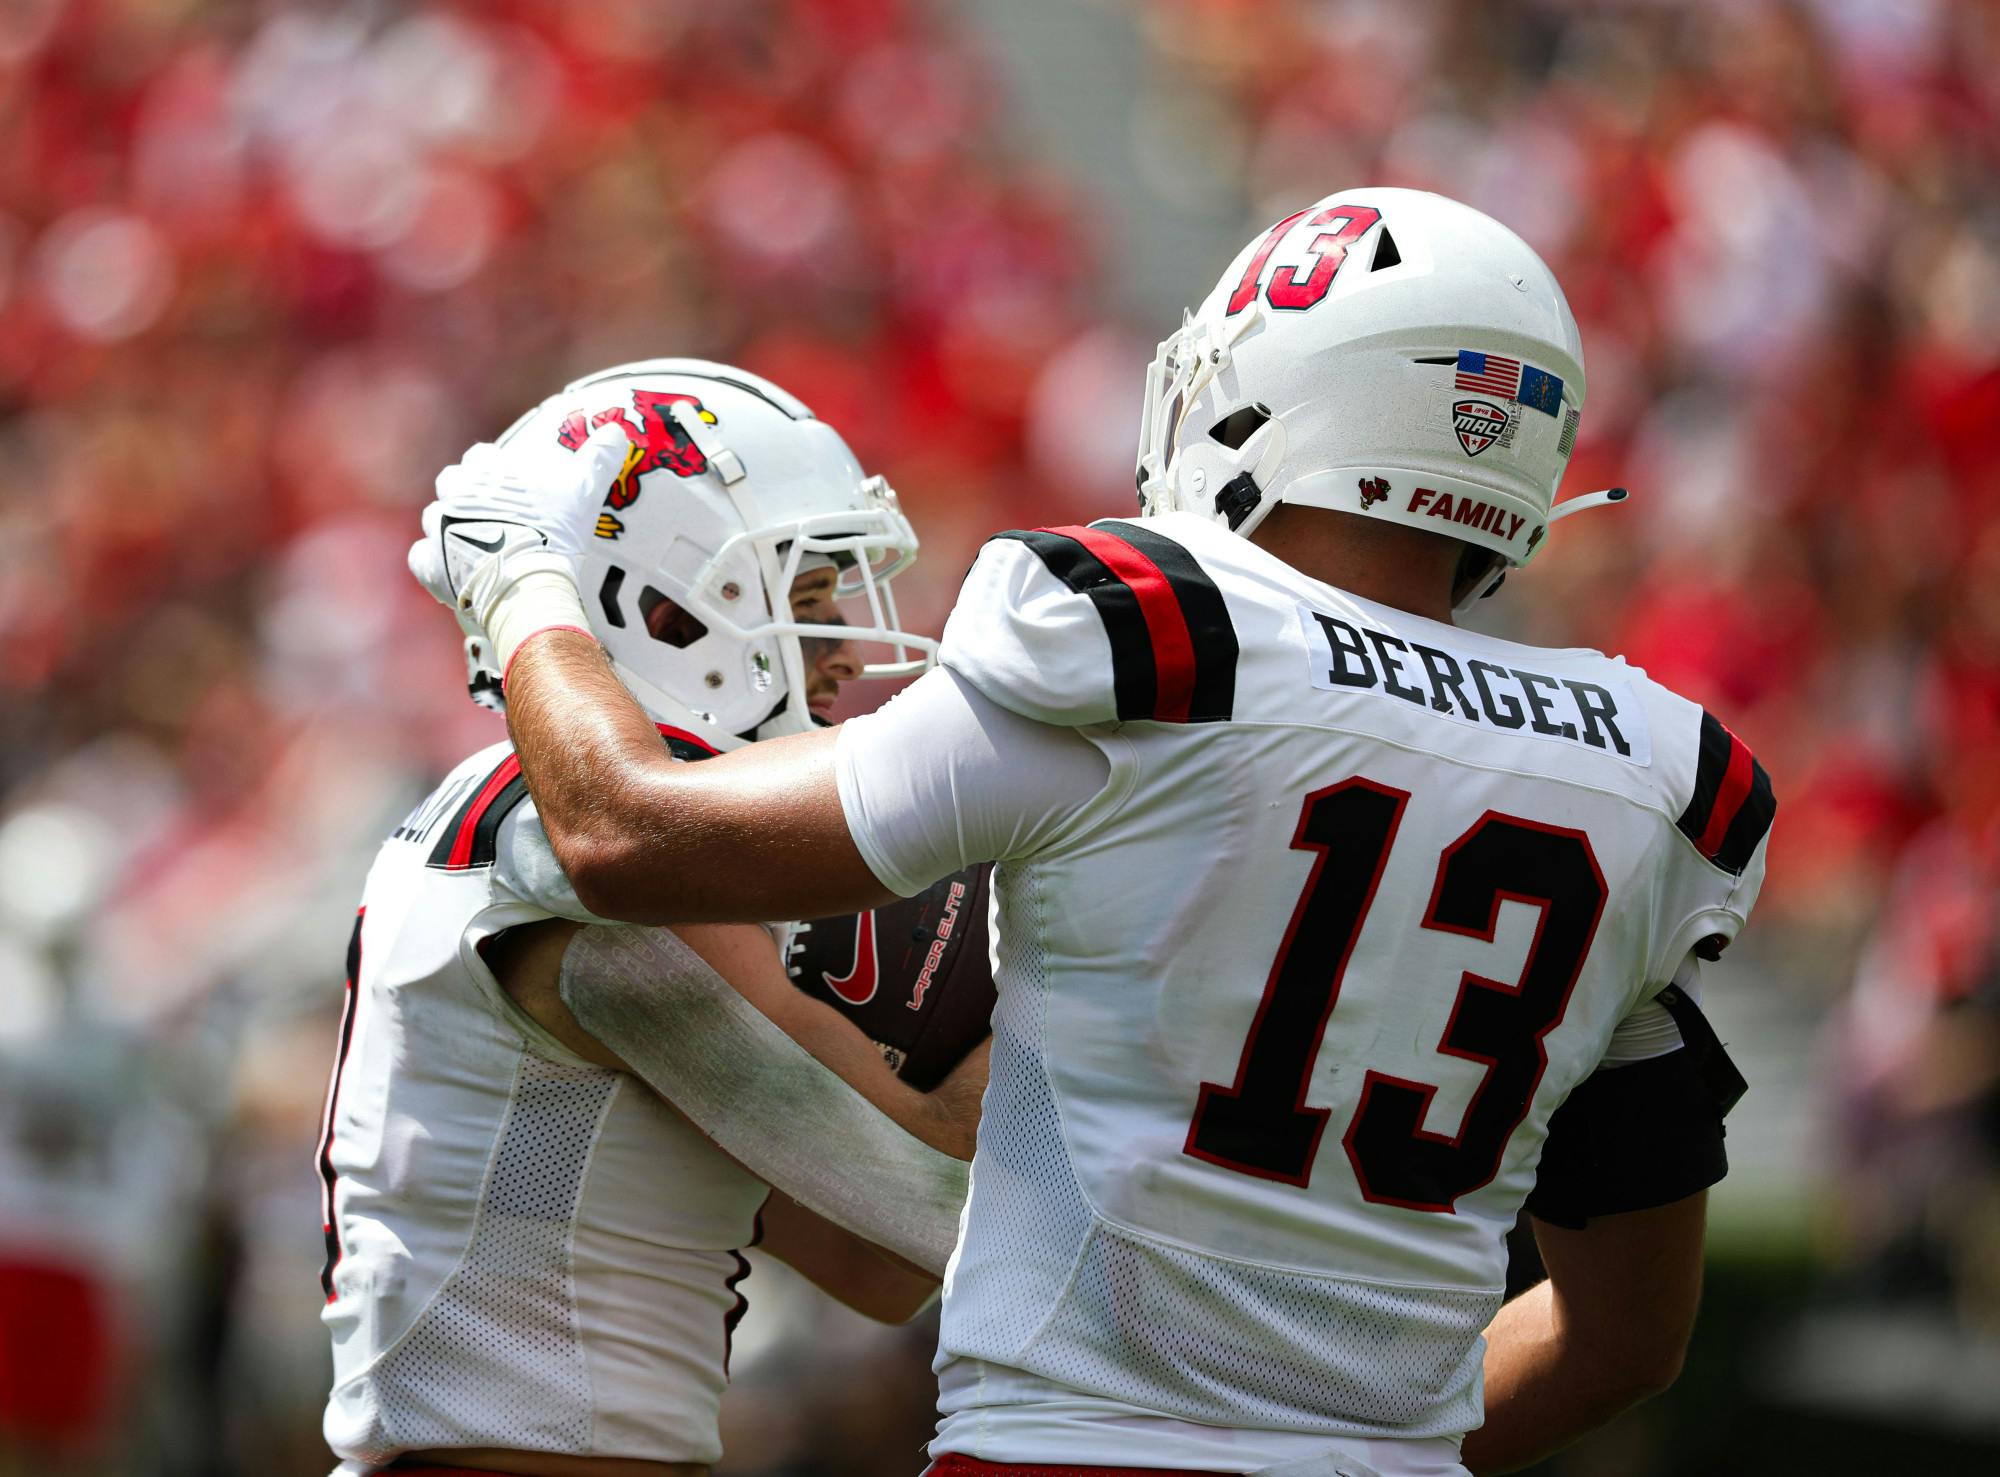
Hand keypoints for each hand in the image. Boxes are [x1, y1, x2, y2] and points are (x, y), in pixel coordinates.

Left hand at [409, 428, 629, 675]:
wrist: (523, 583)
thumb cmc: (553, 532)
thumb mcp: (585, 491)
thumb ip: (598, 459)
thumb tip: (617, 431)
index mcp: (486, 471)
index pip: (480, 456)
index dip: (493, 468)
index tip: (507, 483)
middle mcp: (455, 493)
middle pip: (452, 483)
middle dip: (465, 495)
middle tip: (491, 516)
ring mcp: (437, 528)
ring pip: (435, 519)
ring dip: (451, 528)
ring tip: (476, 547)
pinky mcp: (429, 563)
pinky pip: (423, 557)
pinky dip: (435, 562)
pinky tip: (454, 571)